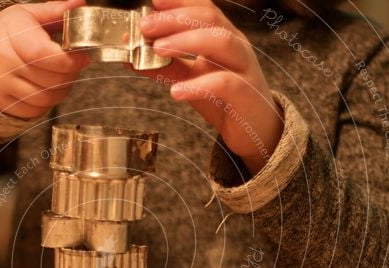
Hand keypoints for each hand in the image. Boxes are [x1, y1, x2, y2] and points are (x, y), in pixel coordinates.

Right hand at [0, 0, 89, 119]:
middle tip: (73, 67)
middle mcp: (1, 60)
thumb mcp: (28, 16)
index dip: (68, 61)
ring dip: (62, 90)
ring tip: (61, 77)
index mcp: (10, 34)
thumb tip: (79, 3)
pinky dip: (47, 103)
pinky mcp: (1, 103)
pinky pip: (35, 111)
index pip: (42, 54)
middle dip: (70, 75)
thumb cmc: (9, 33)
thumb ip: (56, 11)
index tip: (83, 58)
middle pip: (50, 79)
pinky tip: (46, 88)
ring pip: (46, 98)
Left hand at [139, 0, 282, 173]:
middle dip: (175, 18)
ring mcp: (244, 68)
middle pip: (210, 19)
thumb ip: (166, 67)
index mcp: (224, 37)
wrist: (255, 132)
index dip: (179, 3)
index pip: (204, 9)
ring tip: (158, 49)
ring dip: (187, 40)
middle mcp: (236, 46)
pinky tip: (175, 92)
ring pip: (221, 42)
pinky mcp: (246, 95)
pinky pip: (224, 84)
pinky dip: (198, 85)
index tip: (152, 2)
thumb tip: (132, 57)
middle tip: (145, 26)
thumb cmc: (225, 100)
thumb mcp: (191, 79)